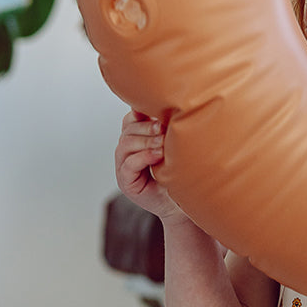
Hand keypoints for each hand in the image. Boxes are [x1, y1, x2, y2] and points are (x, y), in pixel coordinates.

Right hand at [114, 109, 185, 223]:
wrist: (183, 204)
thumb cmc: (182, 173)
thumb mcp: (176, 147)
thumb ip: (169, 130)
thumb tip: (176, 103)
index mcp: (137, 139)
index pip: (131, 120)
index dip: (141, 113)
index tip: (157, 111)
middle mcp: (126, 151)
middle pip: (127, 130)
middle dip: (146, 127)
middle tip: (164, 128)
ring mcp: (123, 166)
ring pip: (126, 144)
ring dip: (146, 141)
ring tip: (163, 143)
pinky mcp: (125, 182)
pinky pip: (129, 164)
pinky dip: (143, 156)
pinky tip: (158, 155)